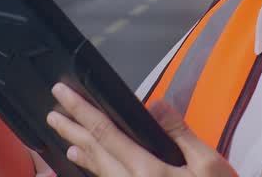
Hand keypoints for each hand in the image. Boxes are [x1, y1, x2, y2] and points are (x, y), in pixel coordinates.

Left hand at [46, 83, 237, 176]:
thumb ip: (180, 134)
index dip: (81, 111)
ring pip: (99, 173)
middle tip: (53, 114)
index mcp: (147, 170)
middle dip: (72, 131)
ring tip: (66, 142)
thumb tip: (155, 105)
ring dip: (82, 154)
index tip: (63, 93)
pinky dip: (96, 172)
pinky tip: (92, 168)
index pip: (105, 133)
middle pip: (95, 153)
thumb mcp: (208, 165)